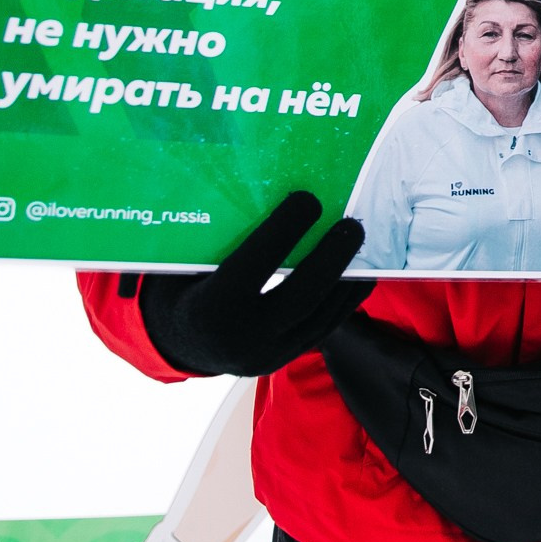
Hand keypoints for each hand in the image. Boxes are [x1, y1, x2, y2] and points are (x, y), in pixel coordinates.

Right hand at [139, 192, 372, 376]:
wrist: (181, 342)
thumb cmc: (183, 285)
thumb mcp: (185, 262)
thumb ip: (215, 235)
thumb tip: (259, 181)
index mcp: (210, 308)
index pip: (256, 264)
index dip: (285, 229)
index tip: (309, 199)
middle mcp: (242, 339)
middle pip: (301, 295)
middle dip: (332, 257)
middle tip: (351, 225)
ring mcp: (267, 355)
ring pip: (321, 317)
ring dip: (347, 278)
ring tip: (359, 242)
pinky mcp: (285, 360)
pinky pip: (324, 329)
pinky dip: (345, 299)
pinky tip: (358, 273)